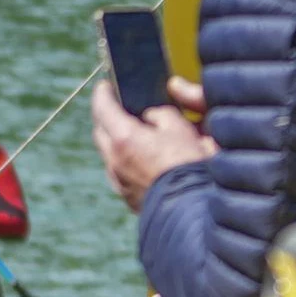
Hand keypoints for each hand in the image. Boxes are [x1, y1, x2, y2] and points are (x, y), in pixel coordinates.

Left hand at [92, 80, 214, 210]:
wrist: (194, 211)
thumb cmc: (191, 165)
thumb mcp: (181, 129)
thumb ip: (161, 115)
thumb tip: (151, 116)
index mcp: (124, 138)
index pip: (102, 107)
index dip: (103, 93)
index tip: (105, 85)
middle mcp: (114, 161)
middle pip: (101, 132)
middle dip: (107, 117)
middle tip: (120, 107)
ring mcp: (119, 182)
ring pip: (110, 154)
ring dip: (118, 142)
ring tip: (137, 134)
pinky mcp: (128, 198)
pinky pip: (120, 172)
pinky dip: (127, 161)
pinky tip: (146, 160)